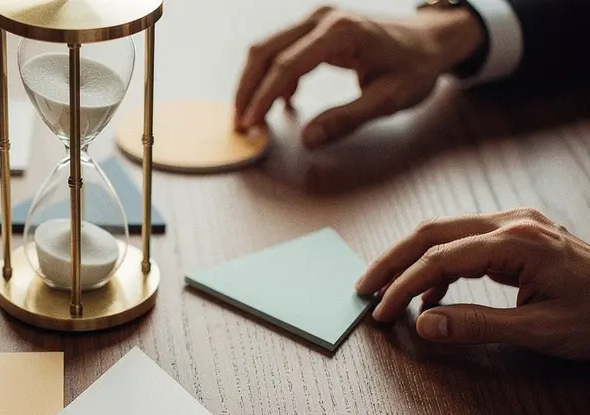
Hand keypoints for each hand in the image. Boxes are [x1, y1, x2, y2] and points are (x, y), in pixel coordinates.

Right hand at [234, 6, 483, 147]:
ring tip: (250, 116)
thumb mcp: (388, 99)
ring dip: (253, 82)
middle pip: (265, 50)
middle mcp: (322, 17)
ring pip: (267, 47)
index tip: (250, 125)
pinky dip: (270, 76)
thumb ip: (347, 119)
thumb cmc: (416, 65)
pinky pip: (280, 49)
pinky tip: (280, 103)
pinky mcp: (315, 27)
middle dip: (246, 89)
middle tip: (239, 124)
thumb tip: (308, 140)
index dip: (264, 98)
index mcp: (341, 32)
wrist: (432, 38)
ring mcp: (316, 18)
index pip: (287, 66)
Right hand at [356, 209, 589, 359]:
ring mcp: (518, 225)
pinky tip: (432, 294)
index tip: (381, 312)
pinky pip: (466, 242)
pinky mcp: (521, 235)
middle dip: (392, 261)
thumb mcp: (540, 330)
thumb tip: (423, 324)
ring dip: (412, 259)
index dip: (403, 285)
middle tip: (363, 289)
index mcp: (517, 242)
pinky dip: (441, 265)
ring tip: (388, 290)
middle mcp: (514, 223)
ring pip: (445, 232)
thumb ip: (477, 325)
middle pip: (432, 232)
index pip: (440, 258)